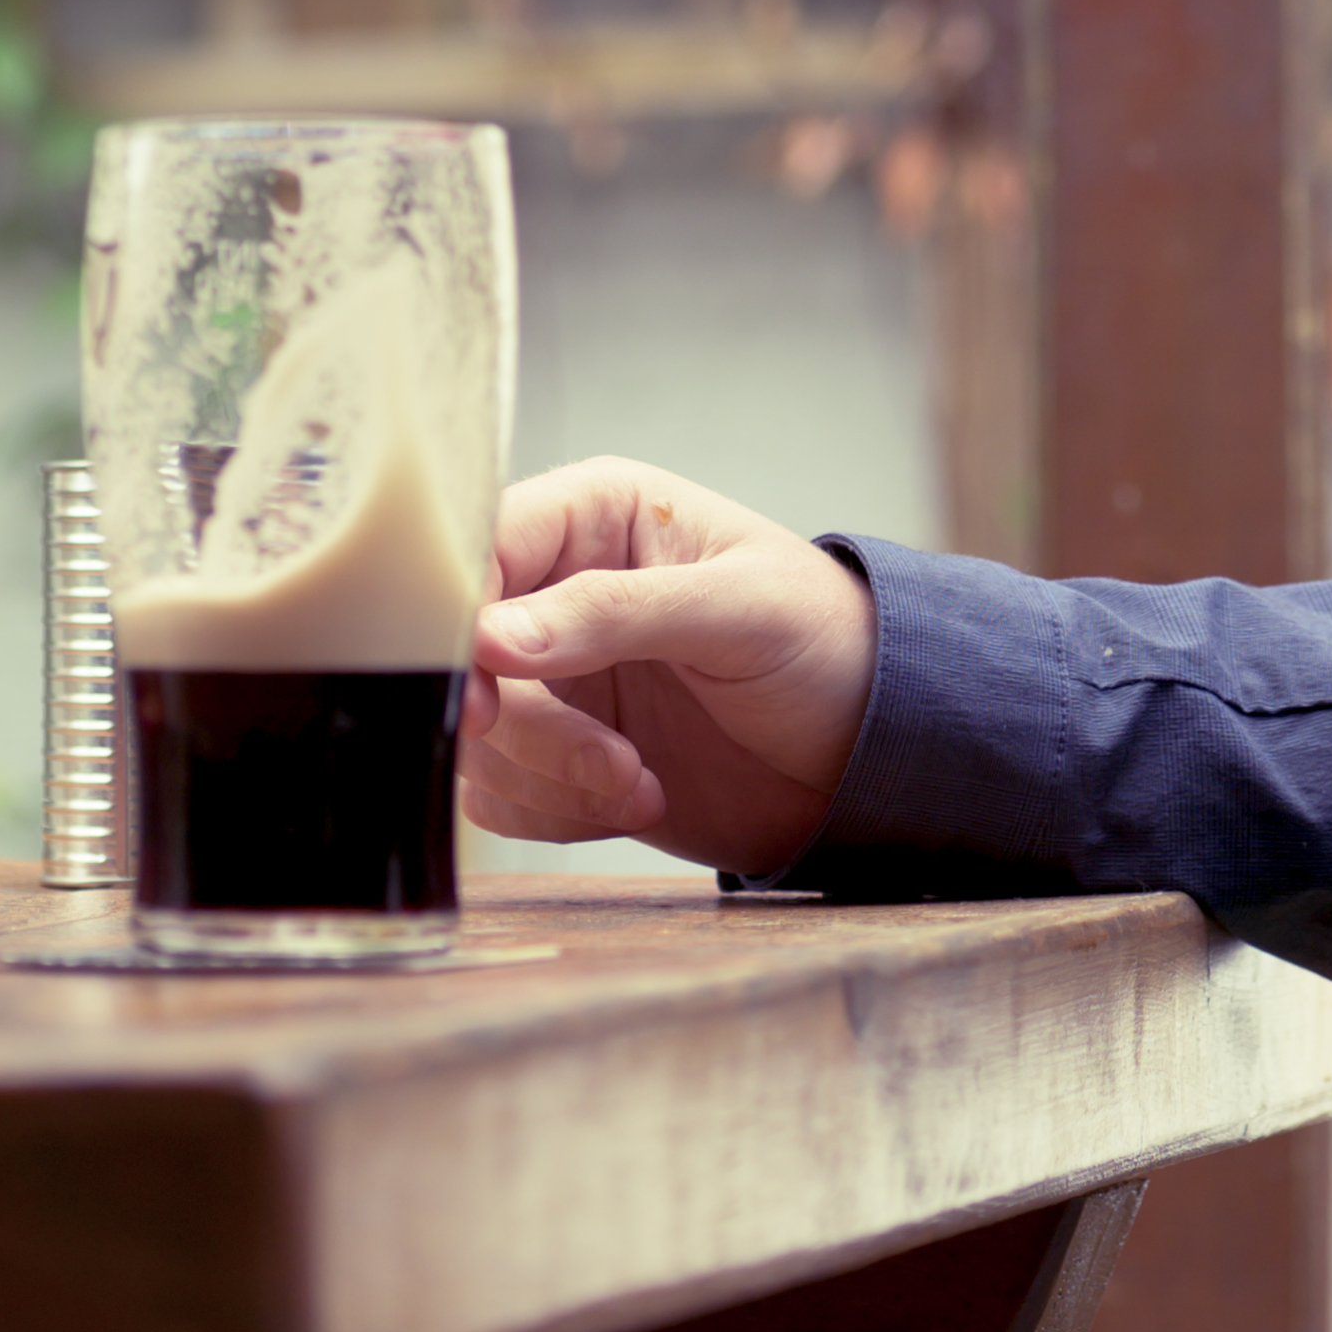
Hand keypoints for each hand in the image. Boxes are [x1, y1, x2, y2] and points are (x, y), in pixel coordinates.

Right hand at [458, 458, 874, 878]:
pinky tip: (637, 798)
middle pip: (463, 658)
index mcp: (592, 518)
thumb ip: (614, 613)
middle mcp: (554, 592)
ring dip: (550, 778)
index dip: (461, 622)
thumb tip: (490, 639)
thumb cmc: (824, 645)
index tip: (487, 693)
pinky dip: (556, 813)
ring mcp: (553, 678)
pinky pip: (500, 793)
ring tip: (642, 781)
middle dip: (529, 727)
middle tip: (607, 762)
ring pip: (476, 735)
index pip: (476, 548)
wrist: (871, 756)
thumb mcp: (736, 611)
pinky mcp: (557, 755)